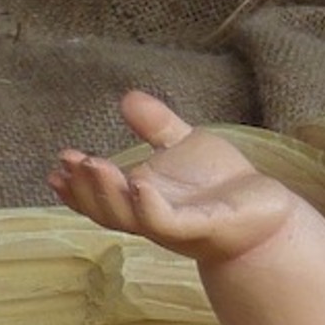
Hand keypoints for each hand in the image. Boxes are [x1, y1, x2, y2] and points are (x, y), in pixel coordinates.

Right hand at [48, 92, 298, 262]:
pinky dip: (150, 206)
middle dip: (84, 188)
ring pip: (131, 218)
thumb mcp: (187, 147)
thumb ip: (158, 127)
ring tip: (93, 165)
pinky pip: (168, 222)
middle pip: (107, 210)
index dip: (75, 187)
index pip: (99, 198)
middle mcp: (152, 215)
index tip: (55, 166)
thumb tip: (128, 97)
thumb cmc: (224, 186)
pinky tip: (141, 184)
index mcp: (142, 199)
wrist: (268, 214)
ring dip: (108, 195)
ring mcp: (175, 225)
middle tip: (67, 162)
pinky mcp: (202, 227)